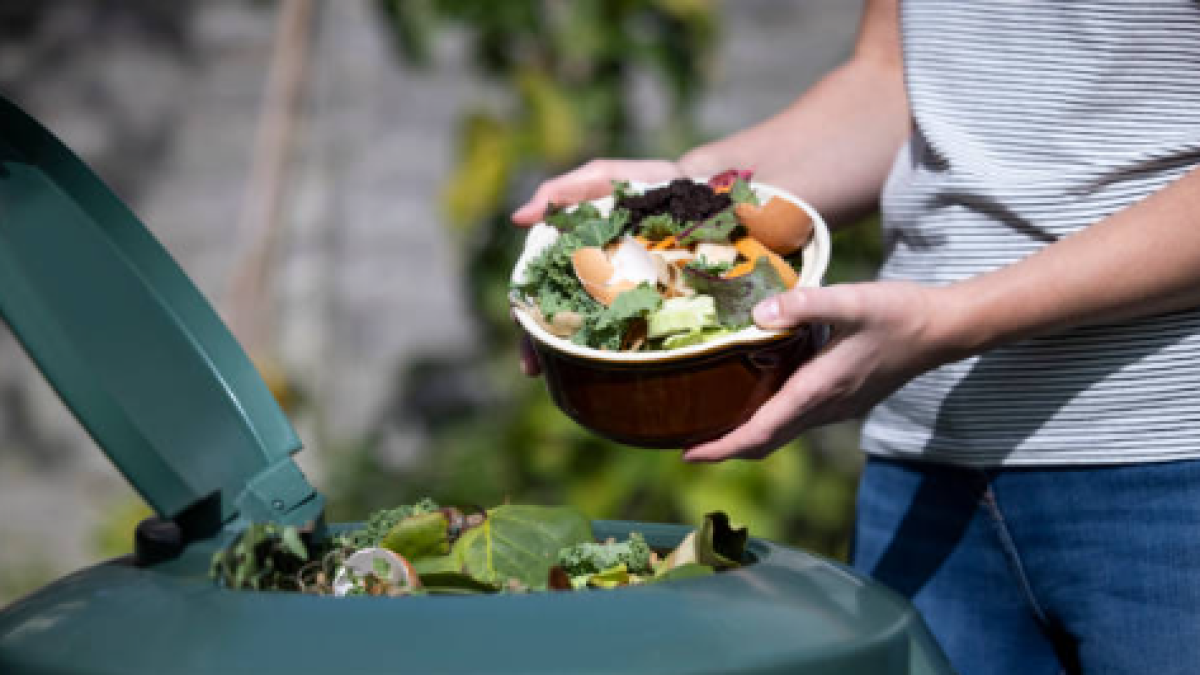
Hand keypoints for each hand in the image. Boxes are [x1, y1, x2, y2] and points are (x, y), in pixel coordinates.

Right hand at [512, 159, 685, 375]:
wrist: (704, 193)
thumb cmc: (646, 185)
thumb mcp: (601, 178)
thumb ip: (562, 192)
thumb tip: (517, 217)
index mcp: (575, 262)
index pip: (540, 296)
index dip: (526, 320)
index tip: (520, 334)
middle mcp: (596, 287)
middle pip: (561, 324)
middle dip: (544, 349)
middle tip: (536, 368)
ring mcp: (627, 301)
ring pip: (595, 337)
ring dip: (576, 359)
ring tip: (567, 377)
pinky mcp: (659, 308)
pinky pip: (641, 335)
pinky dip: (626, 357)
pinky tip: (619, 372)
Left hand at [682, 281, 962, 461]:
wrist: (943, 328)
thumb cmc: (898, 313)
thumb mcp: (851, 300)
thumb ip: (804, 304)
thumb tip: (758, 314)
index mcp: (818, 390)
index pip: (760, 433)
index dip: (722, 448)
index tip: (687, 454)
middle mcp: (825, 408)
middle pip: (765, 442)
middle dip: (725, 449)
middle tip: (686, 445)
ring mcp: (837, 408)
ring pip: (782, 433)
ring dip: (746, 436)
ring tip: (712, 423)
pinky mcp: (845, 399)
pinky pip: (797, 420)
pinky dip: (769, 421)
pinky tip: (756, 398)